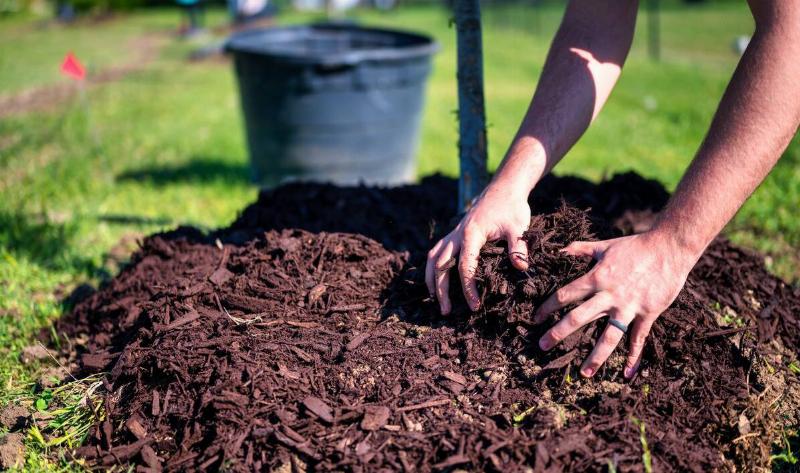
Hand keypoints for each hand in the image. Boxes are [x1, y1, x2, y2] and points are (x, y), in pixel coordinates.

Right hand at [426, 180, 530, 313]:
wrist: (504, 188)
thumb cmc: (512, 207)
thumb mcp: (518, 227)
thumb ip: (519, 247)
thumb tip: (521, 268)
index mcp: (471, 234)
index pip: (464, 266)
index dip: (468, 288)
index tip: (474, 305)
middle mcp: (457, 234)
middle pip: (440, 265)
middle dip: (441, 289)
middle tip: (446, 311)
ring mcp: (453, 233)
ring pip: (433, 258)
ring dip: (431, 280)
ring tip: (435, 300)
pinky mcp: (454, 234)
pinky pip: (436, 251)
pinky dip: (432, 267)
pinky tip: (435, 281)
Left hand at [534, 231, 697, 378]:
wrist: (669, 248)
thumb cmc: (636, 246)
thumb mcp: (605, 245)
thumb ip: (581, 249)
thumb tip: (560, 250)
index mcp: (596, 278)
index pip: (565, 295)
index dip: (547, 307)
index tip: (535, 318)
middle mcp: (609, 295)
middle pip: (578, 318)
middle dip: (558, 333)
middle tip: (543, 346)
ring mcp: (629, 307)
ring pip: (609, 336)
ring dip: (596, 356)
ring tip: (585, 373)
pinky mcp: (648, 313)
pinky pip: (638, 339)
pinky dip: (633, 357)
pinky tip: (627, 373)